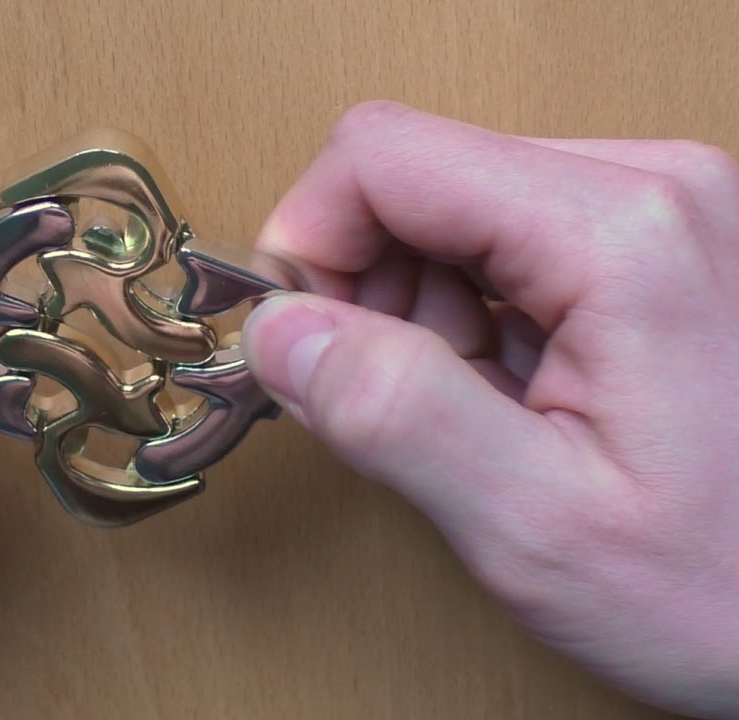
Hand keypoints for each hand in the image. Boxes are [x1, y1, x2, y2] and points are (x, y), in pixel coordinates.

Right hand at [241, 102, 738, 718]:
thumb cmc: (729, 585)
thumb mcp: (538, 526)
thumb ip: (395, 414)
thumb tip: (282, 331)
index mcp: (620, 234)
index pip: (382, 156)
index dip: (308, 241)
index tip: (298, 338)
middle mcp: (650, 189)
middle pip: (415, 179)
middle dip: (365, 289)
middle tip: (390, 399)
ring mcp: (657, 209)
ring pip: (450, 211)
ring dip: (419, 311)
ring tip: (472, 409)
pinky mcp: (652, 240)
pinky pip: (504, 242)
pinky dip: (472, 317)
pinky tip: (510, 392)